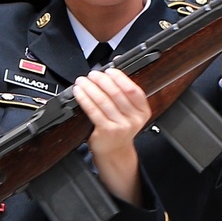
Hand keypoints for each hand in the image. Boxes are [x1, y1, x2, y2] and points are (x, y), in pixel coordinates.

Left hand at [73, 68, 150, 204]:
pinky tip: (79, 93)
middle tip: (92, 74)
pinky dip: (85, 99)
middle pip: (117, 94)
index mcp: (143, 111)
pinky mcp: (107, 130)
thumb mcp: (129, 112)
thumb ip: (124, 93)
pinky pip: (93, 110)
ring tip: (82, 81)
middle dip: (102, 80)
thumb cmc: (120, 129)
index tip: (109, 71)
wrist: (114, 151)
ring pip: (103, 101)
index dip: (120, 78)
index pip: (133, 90)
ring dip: (90, 88)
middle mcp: (134, 119)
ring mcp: (121, 126)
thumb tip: (113, 69)